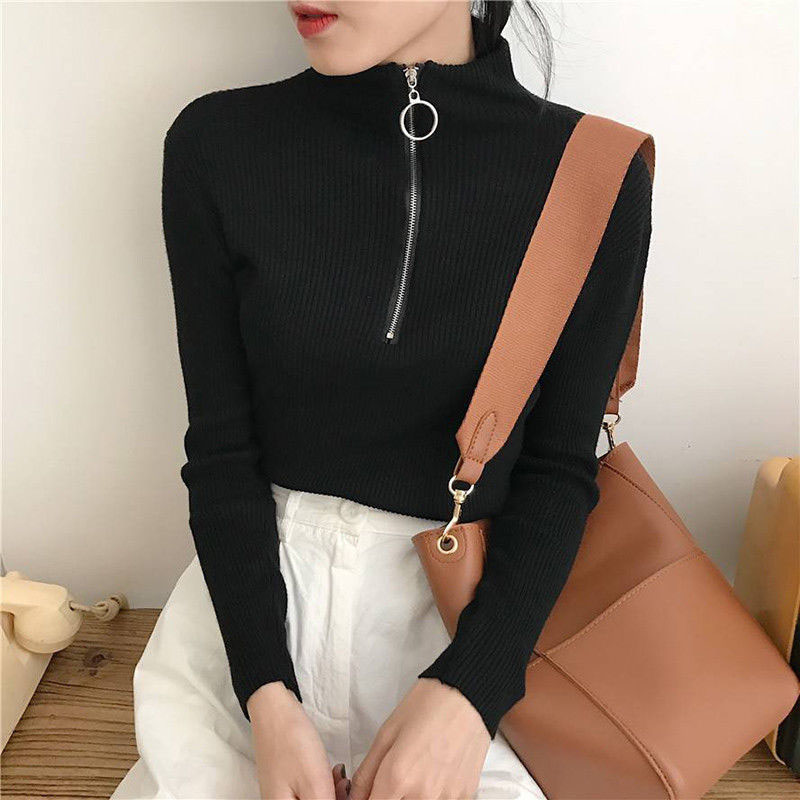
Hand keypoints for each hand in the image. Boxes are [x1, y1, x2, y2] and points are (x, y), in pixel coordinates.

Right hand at [248, 681, 335, 798]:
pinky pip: (310, 794)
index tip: (342, 793)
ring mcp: (283, 797)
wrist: (274, 710)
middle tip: (343, 786)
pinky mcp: (288, 785)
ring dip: (332, 795)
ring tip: (339, 776)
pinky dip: (324, 787)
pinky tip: (332, 774)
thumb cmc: (292, 744)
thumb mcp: (315, 784)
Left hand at [349, 678, 489, 799]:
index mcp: (397, 776)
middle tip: (395, 777)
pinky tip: (435, 773)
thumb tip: (356, 798)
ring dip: (412, 796)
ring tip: (417, 772)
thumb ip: (366, 773)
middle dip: (391, 796)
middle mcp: (423, 794)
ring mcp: (446, 799)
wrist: (468, 695)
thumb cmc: (427, 705)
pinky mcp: (465, 797)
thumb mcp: (387, 733)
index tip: (371, 791)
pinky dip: (434, 795)